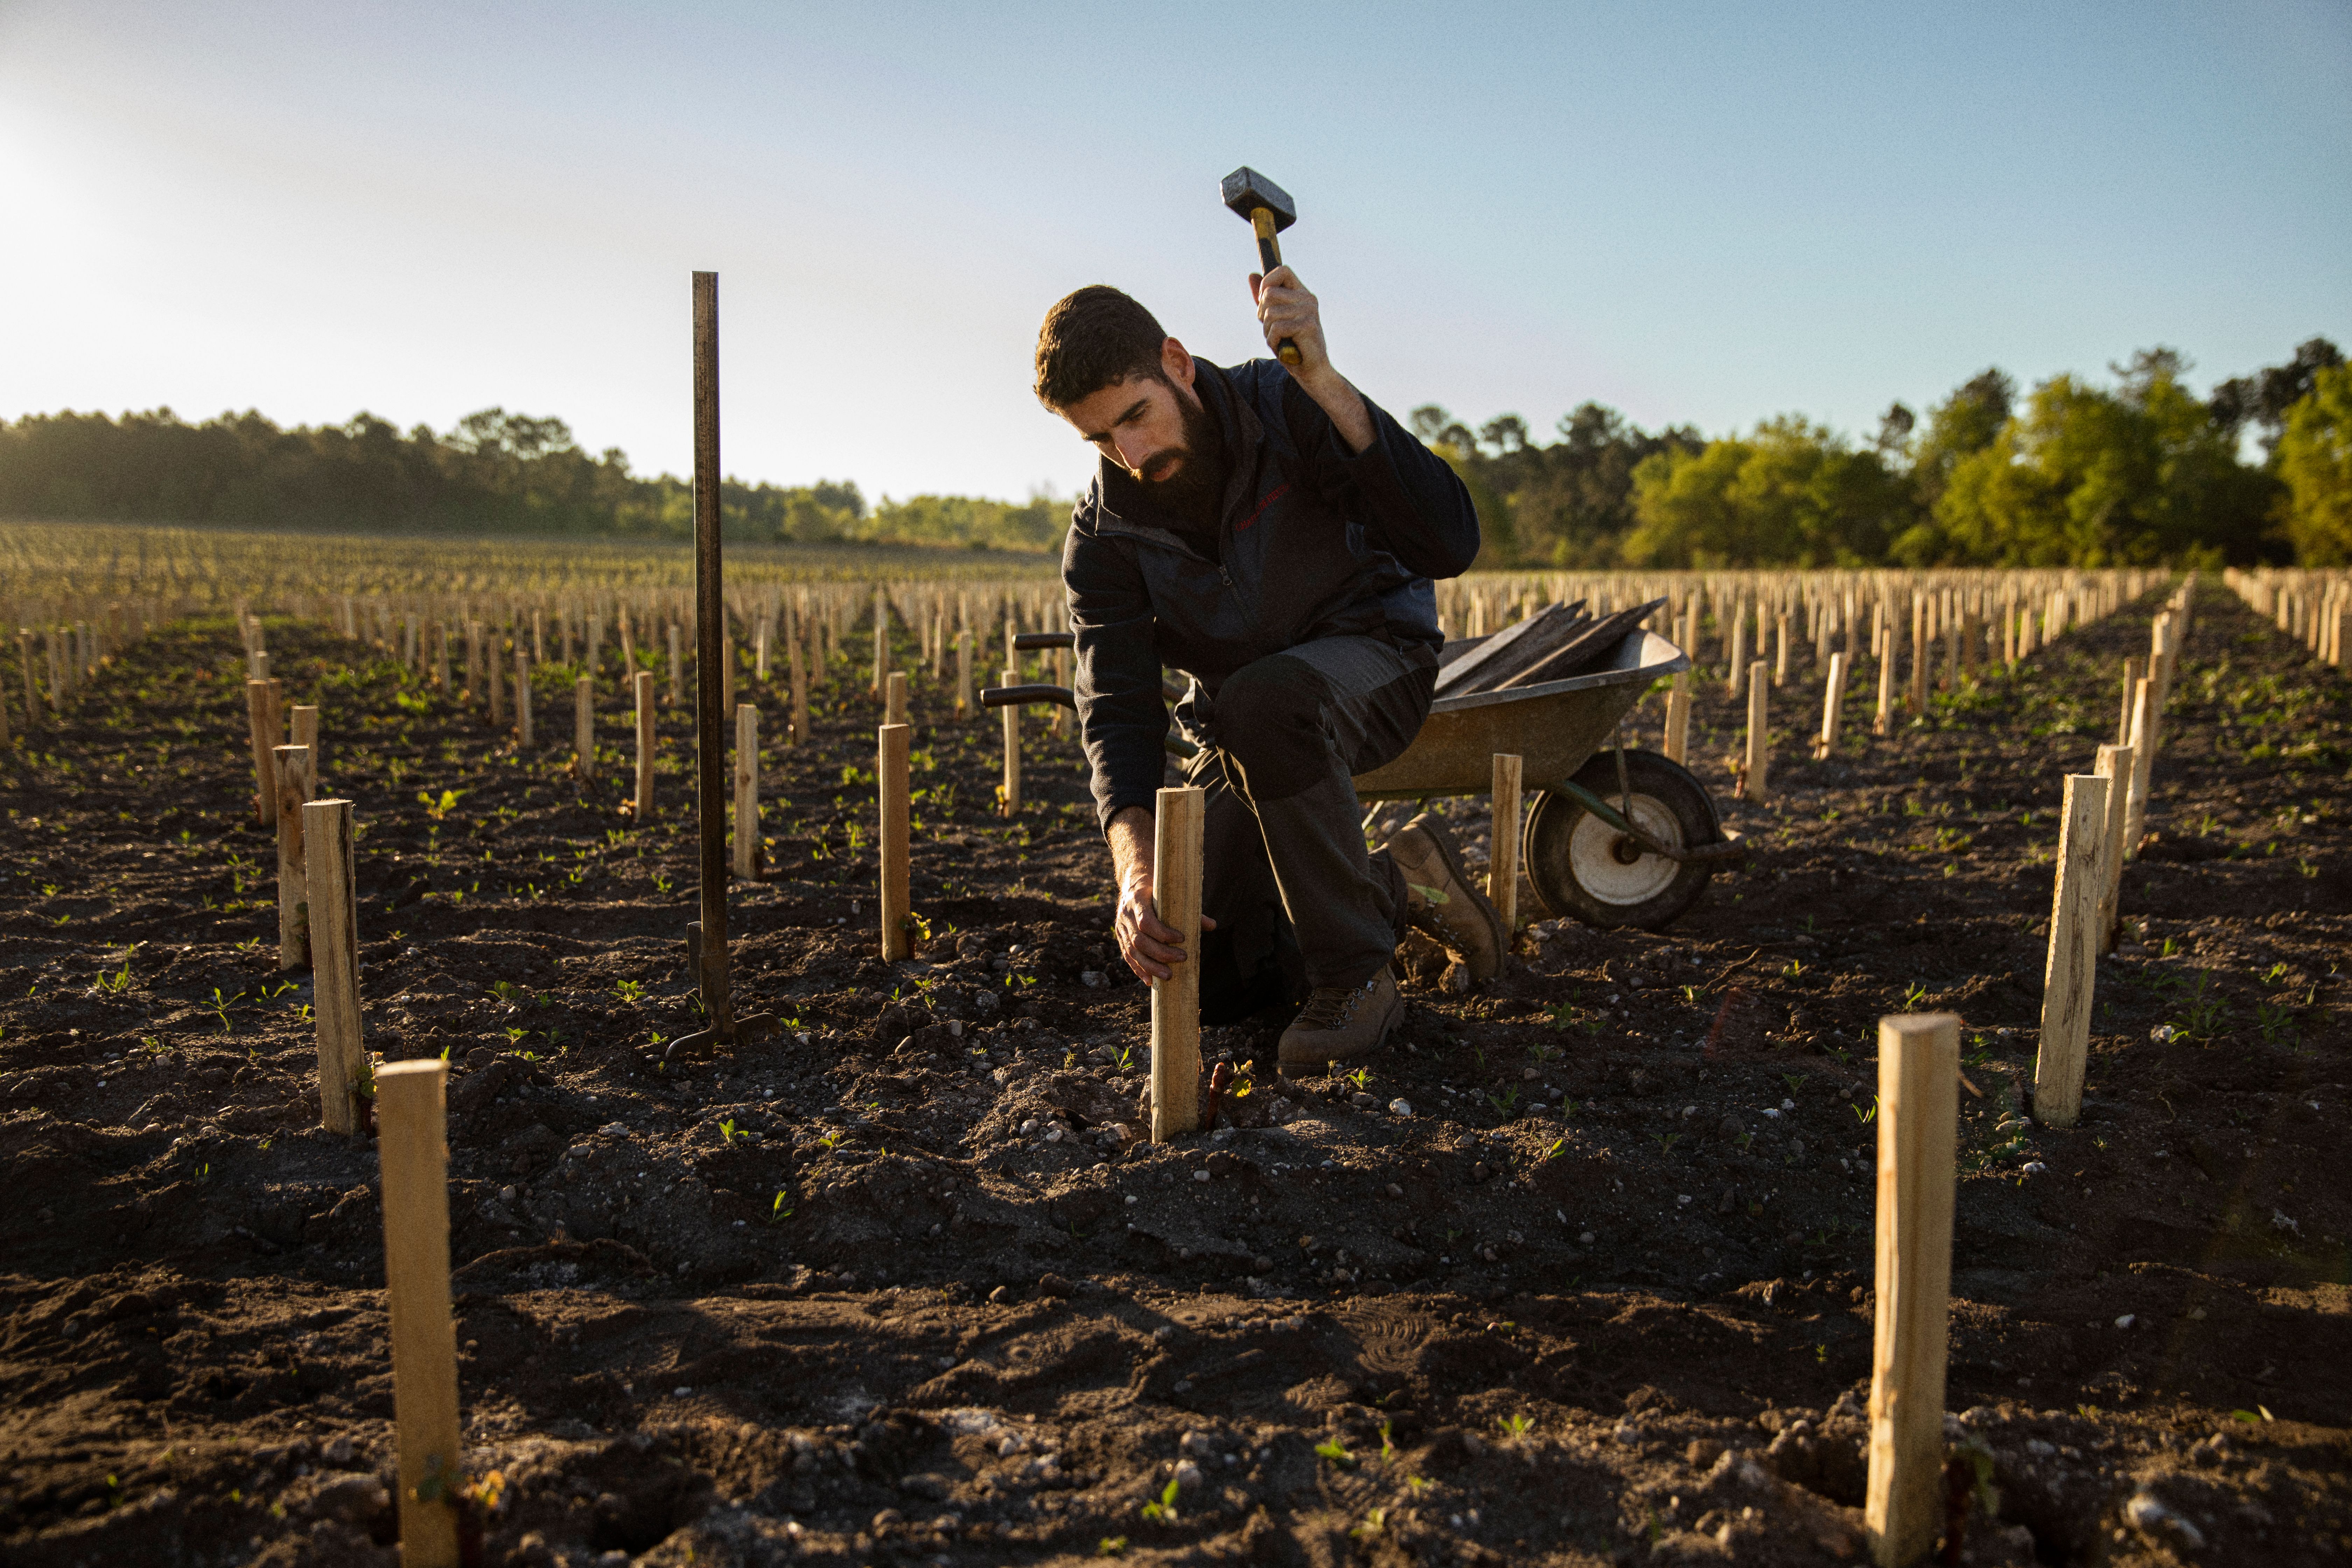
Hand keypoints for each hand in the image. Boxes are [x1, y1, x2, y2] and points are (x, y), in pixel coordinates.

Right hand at [1114, 870, 1215, 983]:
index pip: (1146, 921)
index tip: (1182, 939)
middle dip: (1160, 953)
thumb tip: (1212, 925)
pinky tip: (1150, 981)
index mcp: (1136, 898)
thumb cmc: (1157, 888)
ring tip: (1168, 976)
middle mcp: (1125, 913)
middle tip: (1182, 958)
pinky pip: (1127, 956)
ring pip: (1132, 951)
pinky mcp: (1120, 936)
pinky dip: (1139, 969)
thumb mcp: (1171, 892)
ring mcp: (1120, 926)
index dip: (1163, 933)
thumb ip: (1190, 909)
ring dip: (1150, 966)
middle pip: (1139, 940)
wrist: (1134, 880)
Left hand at [1248, 265, 1371, 453]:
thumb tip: (1251, 275)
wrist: (1312, 371)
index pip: (1282, 270)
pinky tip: (1283, 347)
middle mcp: (1308, 298)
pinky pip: (1277, 327)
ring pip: (1270, 312)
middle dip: (1262, 314)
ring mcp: (1309, 311)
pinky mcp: (1308, 325)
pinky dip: (1273, 340)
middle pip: (1269, 293)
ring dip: (1268, 331)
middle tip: (1273, 329)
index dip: (1267, 283)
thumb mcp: (1274, 318)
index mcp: (1302, 293)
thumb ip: (1264, 297)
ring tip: (1280, 340)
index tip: (1264, 302)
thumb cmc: (1292, 345)